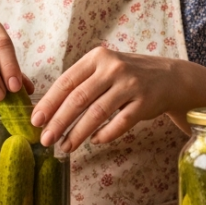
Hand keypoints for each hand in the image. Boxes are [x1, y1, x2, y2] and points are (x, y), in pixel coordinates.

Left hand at [31, 46, 184, 150]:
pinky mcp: (145, 102)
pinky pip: (120, 123)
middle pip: (79, 98)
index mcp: (97, 58)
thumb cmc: (128, 76)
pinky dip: (105, 134)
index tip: (36, 120)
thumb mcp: (104, 69)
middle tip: (45, 139)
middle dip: (59, 121)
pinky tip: (94, 141)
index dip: (49, 103)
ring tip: (65, 146)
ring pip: (97, 113)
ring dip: (78, 133)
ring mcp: (131, 84)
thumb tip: (48, 110)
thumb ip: (80, 83)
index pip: (66, 82)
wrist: (170, 78)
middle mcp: (113, 68)